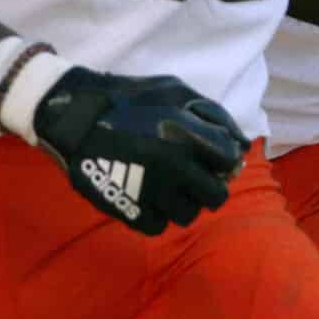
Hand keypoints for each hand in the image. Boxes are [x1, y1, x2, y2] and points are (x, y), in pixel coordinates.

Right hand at [29, 66, 250, 235]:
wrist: (76, 116)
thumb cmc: (131, 99)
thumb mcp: (178, 92)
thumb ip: (214, 117)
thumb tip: (241, 146)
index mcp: (188, 136)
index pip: (229, 161)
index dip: (224, 160)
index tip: (214, 159)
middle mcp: (175, 166)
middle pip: (215, 196)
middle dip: (209, 186)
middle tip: (196, 178)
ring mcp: (151, 191)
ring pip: (187, 215)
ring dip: (182, 202)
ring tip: (169, 186)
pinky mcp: (128, 209)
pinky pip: (156, 225)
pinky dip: (155, 214)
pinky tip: (147, 196)